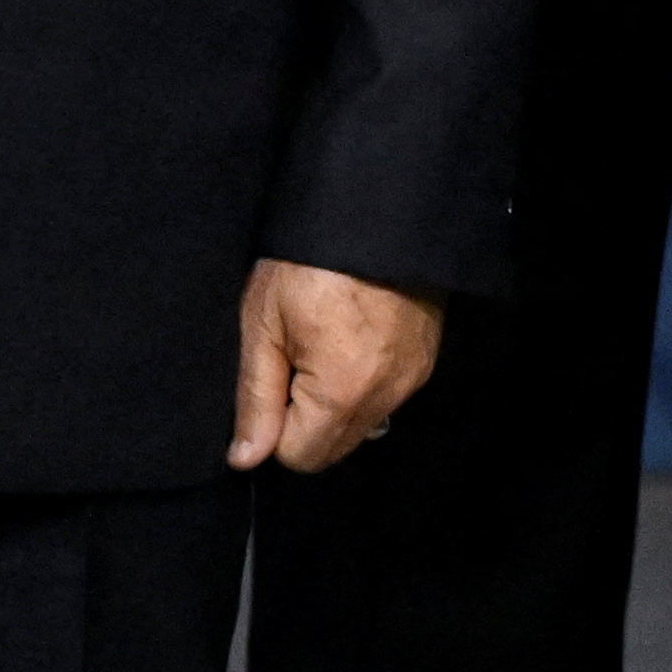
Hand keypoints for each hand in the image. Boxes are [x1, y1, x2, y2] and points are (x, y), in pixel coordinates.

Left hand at [230, 261, 445, 472]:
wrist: (375, 212)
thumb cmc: (308, 264)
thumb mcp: (263, 326)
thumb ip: (256, 399)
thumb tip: (246, 459)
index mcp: (343, 391)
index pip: (298, 456)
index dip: (274, 426)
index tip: (275, 377)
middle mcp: (387, 394)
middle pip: (333, 448)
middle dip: (306, 423)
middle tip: (296, 363)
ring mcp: (412, 378)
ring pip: (360, 426)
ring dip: (335, 406)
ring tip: (324, 347)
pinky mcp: (426, 360)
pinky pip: (385, 399)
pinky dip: (363, 387)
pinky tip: (353, 343)